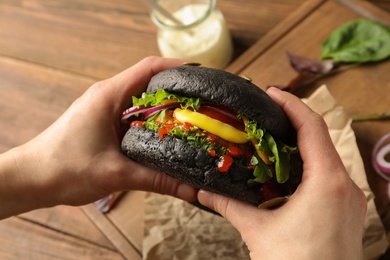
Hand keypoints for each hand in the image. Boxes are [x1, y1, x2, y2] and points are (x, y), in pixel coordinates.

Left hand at [0, 56, 197, 218]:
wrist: (31, 178)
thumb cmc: (64, 169)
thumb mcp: (115, 174)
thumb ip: (156, 180)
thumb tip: (190, 189)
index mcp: (109, 96)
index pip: (149, 68)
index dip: (178, 67)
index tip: (201, 77)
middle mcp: (108, 96)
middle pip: (150, 82)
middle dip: (178, 91)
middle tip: (204, 105)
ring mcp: (105, 109)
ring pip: (143, 100)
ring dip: (165, 109)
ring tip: (192, 121)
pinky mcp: (104, 122)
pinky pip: (134, 116)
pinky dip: (152, 122)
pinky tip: (166, 137)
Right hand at [198, 87, 366, 258]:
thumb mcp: (258, 231)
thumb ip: (230, 205)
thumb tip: (204, 191)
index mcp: (328, 183)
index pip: (312, 127)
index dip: (291, 104)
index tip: (271, 93)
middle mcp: (345, 186)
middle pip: (321, 138)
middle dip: (293, 120)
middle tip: (267, 112)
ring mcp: (349, 199)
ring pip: (326, 156)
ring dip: (300, 143)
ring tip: (273, 136)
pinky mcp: (345, 210)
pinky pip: (329, 175)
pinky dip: (307, 164)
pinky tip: (286, 169)